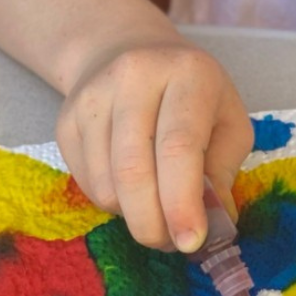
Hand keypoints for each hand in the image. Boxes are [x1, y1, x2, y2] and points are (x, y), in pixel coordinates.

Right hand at [56, 40, 253, 251]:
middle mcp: (134, 76)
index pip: (178, 146)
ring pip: (107, 184)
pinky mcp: (66, 119)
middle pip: (134, 170)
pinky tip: (132, 190)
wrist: (129, 51)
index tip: (191, 242)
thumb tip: (213, 225)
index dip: (182, 202)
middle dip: (154, 223)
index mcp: (187, 73)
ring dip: (134, 217)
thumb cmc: (192, 94)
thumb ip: (224, 171)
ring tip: (157, 212)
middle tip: (172, 244)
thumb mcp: (228, 120)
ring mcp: (93, 97)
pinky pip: (87, 184)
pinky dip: (113, 203)